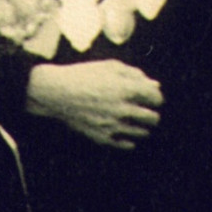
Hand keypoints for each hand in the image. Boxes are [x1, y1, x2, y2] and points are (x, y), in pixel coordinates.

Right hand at [25, 60, 162, 149]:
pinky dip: (129, 140)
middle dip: (153, 113)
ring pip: (142, 133)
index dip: (156, 97)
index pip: (157, 98)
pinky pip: (126, 145)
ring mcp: (112, 125)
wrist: (55, 92)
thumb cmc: (82, 75)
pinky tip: (124, 132)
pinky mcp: (102, 137)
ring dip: (143, 127)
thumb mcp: (108, 66)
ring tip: (134, 121)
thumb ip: (134, 74)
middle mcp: (122, 109)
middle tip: (145, 111)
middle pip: (153, 118)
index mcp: (125, 89)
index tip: (150, 97)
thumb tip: (154, 85)